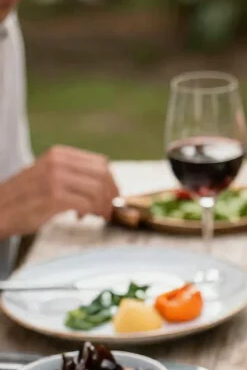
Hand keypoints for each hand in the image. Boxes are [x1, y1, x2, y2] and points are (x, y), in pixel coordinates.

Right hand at [0, 146, 117, 238]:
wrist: (0, 209)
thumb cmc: (25, 197)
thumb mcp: (49, 175)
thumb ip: (73, 174)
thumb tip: (104, 183)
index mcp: (59, 154)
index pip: (100, 163)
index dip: (112, 182)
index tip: (113, 196)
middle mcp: (58, 162)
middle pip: (103, 176)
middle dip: (111, 195)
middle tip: (108, 208)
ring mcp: (56, 178)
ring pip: (97, 190)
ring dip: (102, 206)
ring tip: (96, 214)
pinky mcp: (55, 196)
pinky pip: (87, 204)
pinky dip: (91, 212)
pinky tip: (81, 216)